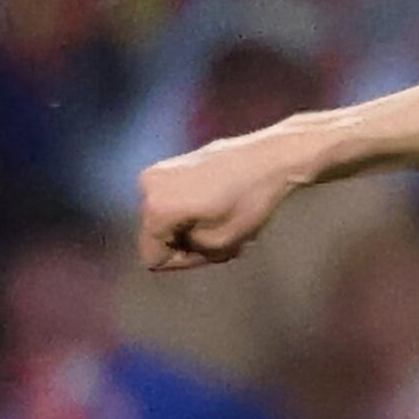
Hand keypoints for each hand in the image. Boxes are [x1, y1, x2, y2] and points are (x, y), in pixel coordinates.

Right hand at [135, 123, 318, 269]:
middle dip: (187, 242)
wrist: (271, 157)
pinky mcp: (172, 162)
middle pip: (159, 238)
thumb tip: (176, 243)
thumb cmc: (249, 201)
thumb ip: (187, 253)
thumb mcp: (219, 246)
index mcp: (156, 209)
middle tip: (222, 236)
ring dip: (193, 226)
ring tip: (225, 220)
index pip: (153, 258)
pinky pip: (174, 201)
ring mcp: (159, 170)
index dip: (183, 261)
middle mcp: (147, 187)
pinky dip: (193, 209)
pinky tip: (221, 205)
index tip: (209, 250)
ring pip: (168, 220)